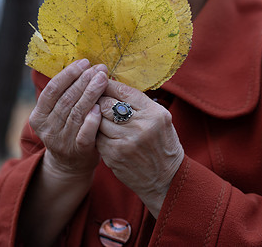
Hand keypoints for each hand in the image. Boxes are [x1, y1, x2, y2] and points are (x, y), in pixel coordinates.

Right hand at [29, 59, 108, 177]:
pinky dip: (92, 119)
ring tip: (104, 79)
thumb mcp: (58, 114)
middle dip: (84, 80)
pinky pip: (85, 133)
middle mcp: (47, 128)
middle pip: (66, 99)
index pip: (52, 90)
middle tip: (99, 68)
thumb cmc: (68, 131)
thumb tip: (83, 65)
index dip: (68, 74)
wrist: (70, 165)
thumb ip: (65, 95)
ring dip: (91, 93)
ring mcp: (61, 140)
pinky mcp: (77, 151)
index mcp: (38, 116)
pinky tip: (100, 106)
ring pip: (77, 112)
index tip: (84, 62)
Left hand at [96, 80, 183, 217]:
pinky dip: (96, 133)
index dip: (107, 84)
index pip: (123, 90)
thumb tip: (112, 84)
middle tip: (95, 99)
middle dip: (98, 100)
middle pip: (106, 103)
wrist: (166, 180)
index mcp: (154, 113)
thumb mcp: (160, 119)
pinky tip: (101, 133)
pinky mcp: (114, 155)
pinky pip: (96, 137)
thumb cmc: (162, 145)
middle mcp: (141, 126)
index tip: (100, 81)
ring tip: (98, 116)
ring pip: (97, 120)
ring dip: (95, 117)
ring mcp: (126, 142)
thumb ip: (139, 103)